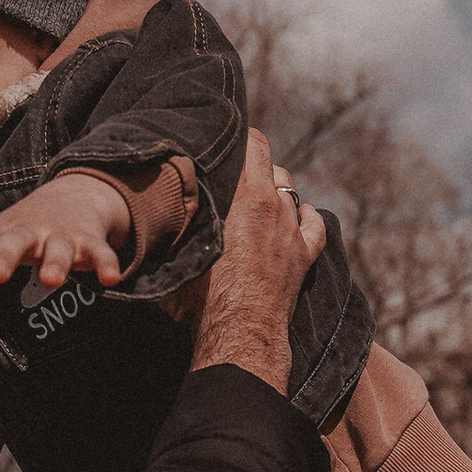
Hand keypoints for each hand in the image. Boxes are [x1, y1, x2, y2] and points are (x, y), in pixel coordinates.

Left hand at [0, 170, 136, 292]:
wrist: (72, 197)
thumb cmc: (18, 228)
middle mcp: (28, 233)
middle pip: (14, 242)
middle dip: (5, 256)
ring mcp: (59, 237)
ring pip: (58, 249)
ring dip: (56, 262)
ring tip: (51, 280)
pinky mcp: (89, 244)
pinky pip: (99, 255)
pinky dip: (105, 264)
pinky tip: (110, 280)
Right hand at [189, 136, 321, 396]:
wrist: (236, 334)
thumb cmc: (200, 296)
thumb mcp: (179, 250)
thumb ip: (176, 222)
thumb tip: (158, 208)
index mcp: (246, 197)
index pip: (252, 144)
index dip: (238, 138)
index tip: (223, 141)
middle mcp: (274, 206)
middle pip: (270, 164)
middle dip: (253, 162)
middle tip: (233, 171)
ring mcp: (292, 231)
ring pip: (289, 191)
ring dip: (274, 190)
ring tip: (255, 197)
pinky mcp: (304, 257)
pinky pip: (314, 223)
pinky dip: (304, 215)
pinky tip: (297, 214)